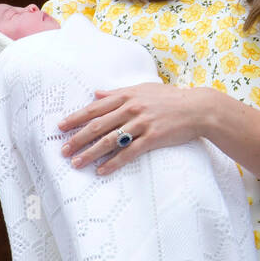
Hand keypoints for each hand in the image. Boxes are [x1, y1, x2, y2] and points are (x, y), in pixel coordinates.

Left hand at [57, 83, 215, 175]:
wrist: (198, 108)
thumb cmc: (170, 98)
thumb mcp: (143, 89)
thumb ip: (118, 92)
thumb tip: (95, 93)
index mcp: (127, 96)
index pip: (95, 108)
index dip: (76, 118)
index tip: (61, 127)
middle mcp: (132, 108)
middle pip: (99, 125)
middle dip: (78, 138)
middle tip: (63, 150)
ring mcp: (142, 123)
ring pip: (110, 140)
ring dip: (91, 153)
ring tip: (77, 163)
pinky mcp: (153, 138)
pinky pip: (129, 153)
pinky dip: (114, 163)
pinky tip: (102, 171)